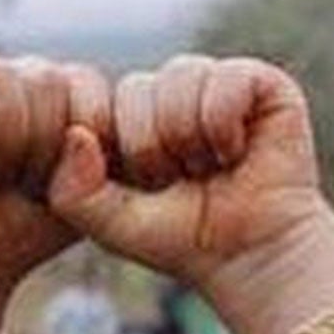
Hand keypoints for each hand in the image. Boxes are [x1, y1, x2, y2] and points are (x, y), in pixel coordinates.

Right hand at [0, 57, 110, 333]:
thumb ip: (98, 161)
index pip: (84, 82)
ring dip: (6, 149)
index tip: (62, 183)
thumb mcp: (82, 194)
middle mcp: (2, 76)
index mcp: (47, 86)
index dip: (81, 139)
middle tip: (20, 184)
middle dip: (42, 149)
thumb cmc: (26, 229)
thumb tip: (79, 137)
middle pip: (43, 79)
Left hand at [49, 56, 333, 333]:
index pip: (103, 103)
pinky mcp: (260, 82)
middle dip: (155, 149)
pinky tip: (237, 151)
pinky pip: (224, 80)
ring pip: (178, 77)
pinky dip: (224, 126)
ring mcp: (216, 83)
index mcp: (134, 118)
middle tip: (185, 179)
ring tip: (211, 166)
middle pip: (136, 89)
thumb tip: (76, 134)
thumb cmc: (181, 240)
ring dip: (190, 139)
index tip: (149, 188)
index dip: (124, 154)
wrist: (250, 255)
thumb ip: (73, 191)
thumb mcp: (110, 224)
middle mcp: (173, 93)